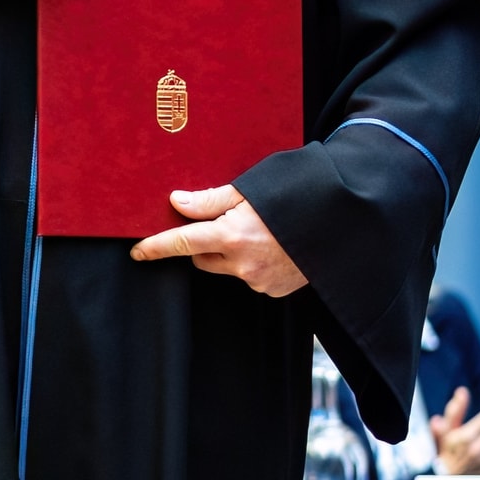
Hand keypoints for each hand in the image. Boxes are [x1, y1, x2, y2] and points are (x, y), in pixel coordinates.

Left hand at [131, 185, 307, 298]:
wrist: (342, 221)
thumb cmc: (295, 196)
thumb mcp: (251, 190)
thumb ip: (210, 199)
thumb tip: (177, 202)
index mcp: (232, 235)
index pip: (181, 242)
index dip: (156, 247)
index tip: (137, 252)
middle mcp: (242, 263)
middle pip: (201, 257)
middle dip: (204, 242)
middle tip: (226, 222)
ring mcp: (259, 280)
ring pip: (224, 268)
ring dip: (228, 254)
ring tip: (258, 233)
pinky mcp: (273, 290)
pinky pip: (248, 277)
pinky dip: (252, 264)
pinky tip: (272, 248)